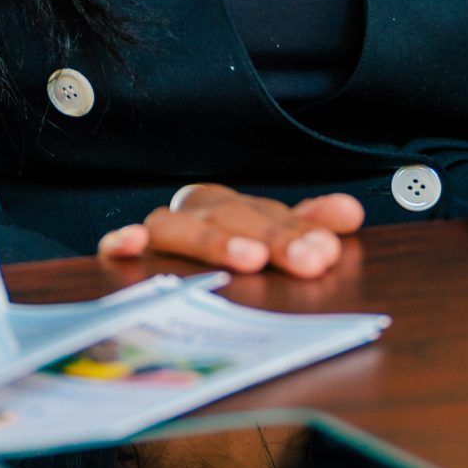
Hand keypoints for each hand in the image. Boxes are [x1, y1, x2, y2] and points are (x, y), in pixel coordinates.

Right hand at [97, 185, 365, 277]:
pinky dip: (122, 241)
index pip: (271, 214)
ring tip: (247, 259)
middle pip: (233, 218)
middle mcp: (201, 211)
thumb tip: (350, 212)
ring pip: (182, 227)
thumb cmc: (232, 238)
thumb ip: (312, 223)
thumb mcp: (276, 233)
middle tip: (306, 260)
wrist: (176, 232)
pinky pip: (116, 243)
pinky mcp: (129, 249)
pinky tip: (133, 245)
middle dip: (272, 238)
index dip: (299, 231)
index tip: (324, 251)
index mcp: (239, 207)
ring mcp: (165, 229)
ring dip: (213, 241)